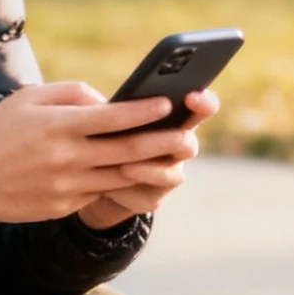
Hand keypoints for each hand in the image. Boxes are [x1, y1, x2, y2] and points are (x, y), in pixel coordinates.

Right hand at [0, 81, 217, 235]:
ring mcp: (67, 186)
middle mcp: (66, 157)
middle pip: (127, 150)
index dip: (144, 111)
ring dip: (153, 167)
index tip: (169, 103)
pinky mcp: (65, 206)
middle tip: (190, 136)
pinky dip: (125, 182)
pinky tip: (144, 173)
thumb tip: (107, 101)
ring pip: (123, 176)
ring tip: (176, 156)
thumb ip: (70, 93)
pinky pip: (103, 192)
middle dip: (164, 142)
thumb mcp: (26, 99)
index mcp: (57, 126)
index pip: (112, 117)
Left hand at [78, 86, 218, 226]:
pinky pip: (148, 197)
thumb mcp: (103, 113)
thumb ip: (110, 107)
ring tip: (124, 166)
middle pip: (188, 144)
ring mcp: (167, 175)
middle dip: (177, 139)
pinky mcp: (152, 198)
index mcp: (172, 118)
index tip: (191, 96)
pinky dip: (126, 191)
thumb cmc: (101, 133)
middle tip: (160, 138)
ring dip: (149, 170)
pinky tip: (105, 188)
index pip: (199, 107)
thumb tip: (101, 104)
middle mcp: (176, 147)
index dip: (203, 103)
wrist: (90, 175)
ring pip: (172, 175)